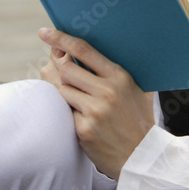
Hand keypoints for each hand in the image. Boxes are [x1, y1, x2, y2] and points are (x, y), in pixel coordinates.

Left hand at [38, 27, 154, 179]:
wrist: (142, 156)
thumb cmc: (138, 119)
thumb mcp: (136, 88)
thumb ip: (116, 71)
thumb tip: (90, 54)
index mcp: (119, 76)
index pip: (84, 51)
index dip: (61, 39)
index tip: (45, 33)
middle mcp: (106, 91)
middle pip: (66, 69)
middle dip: (57, 66)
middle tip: (54, 65)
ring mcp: (94, 111)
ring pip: (60, 89)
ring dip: (58, 88)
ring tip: (65, 88)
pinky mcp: (83, 129)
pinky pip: (64, 111)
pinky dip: (65, 109)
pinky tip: (73, 111)